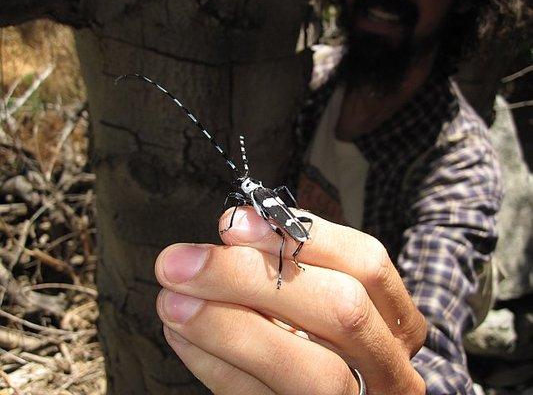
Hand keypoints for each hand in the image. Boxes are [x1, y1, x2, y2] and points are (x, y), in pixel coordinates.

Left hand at [155, 207, 426, 393]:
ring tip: (171, 300)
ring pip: (310, 370)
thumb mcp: (320, 295)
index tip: (233, 223)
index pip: (365, 263)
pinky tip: (182, 335)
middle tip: (180, 262)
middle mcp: (390, 365)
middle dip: (252, 278)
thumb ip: (289, 265)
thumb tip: (236, 228)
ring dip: (227, 326)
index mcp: (396, 318)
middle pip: (341, 309)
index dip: (300, 236)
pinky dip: (215, 365)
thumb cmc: (322, 341)